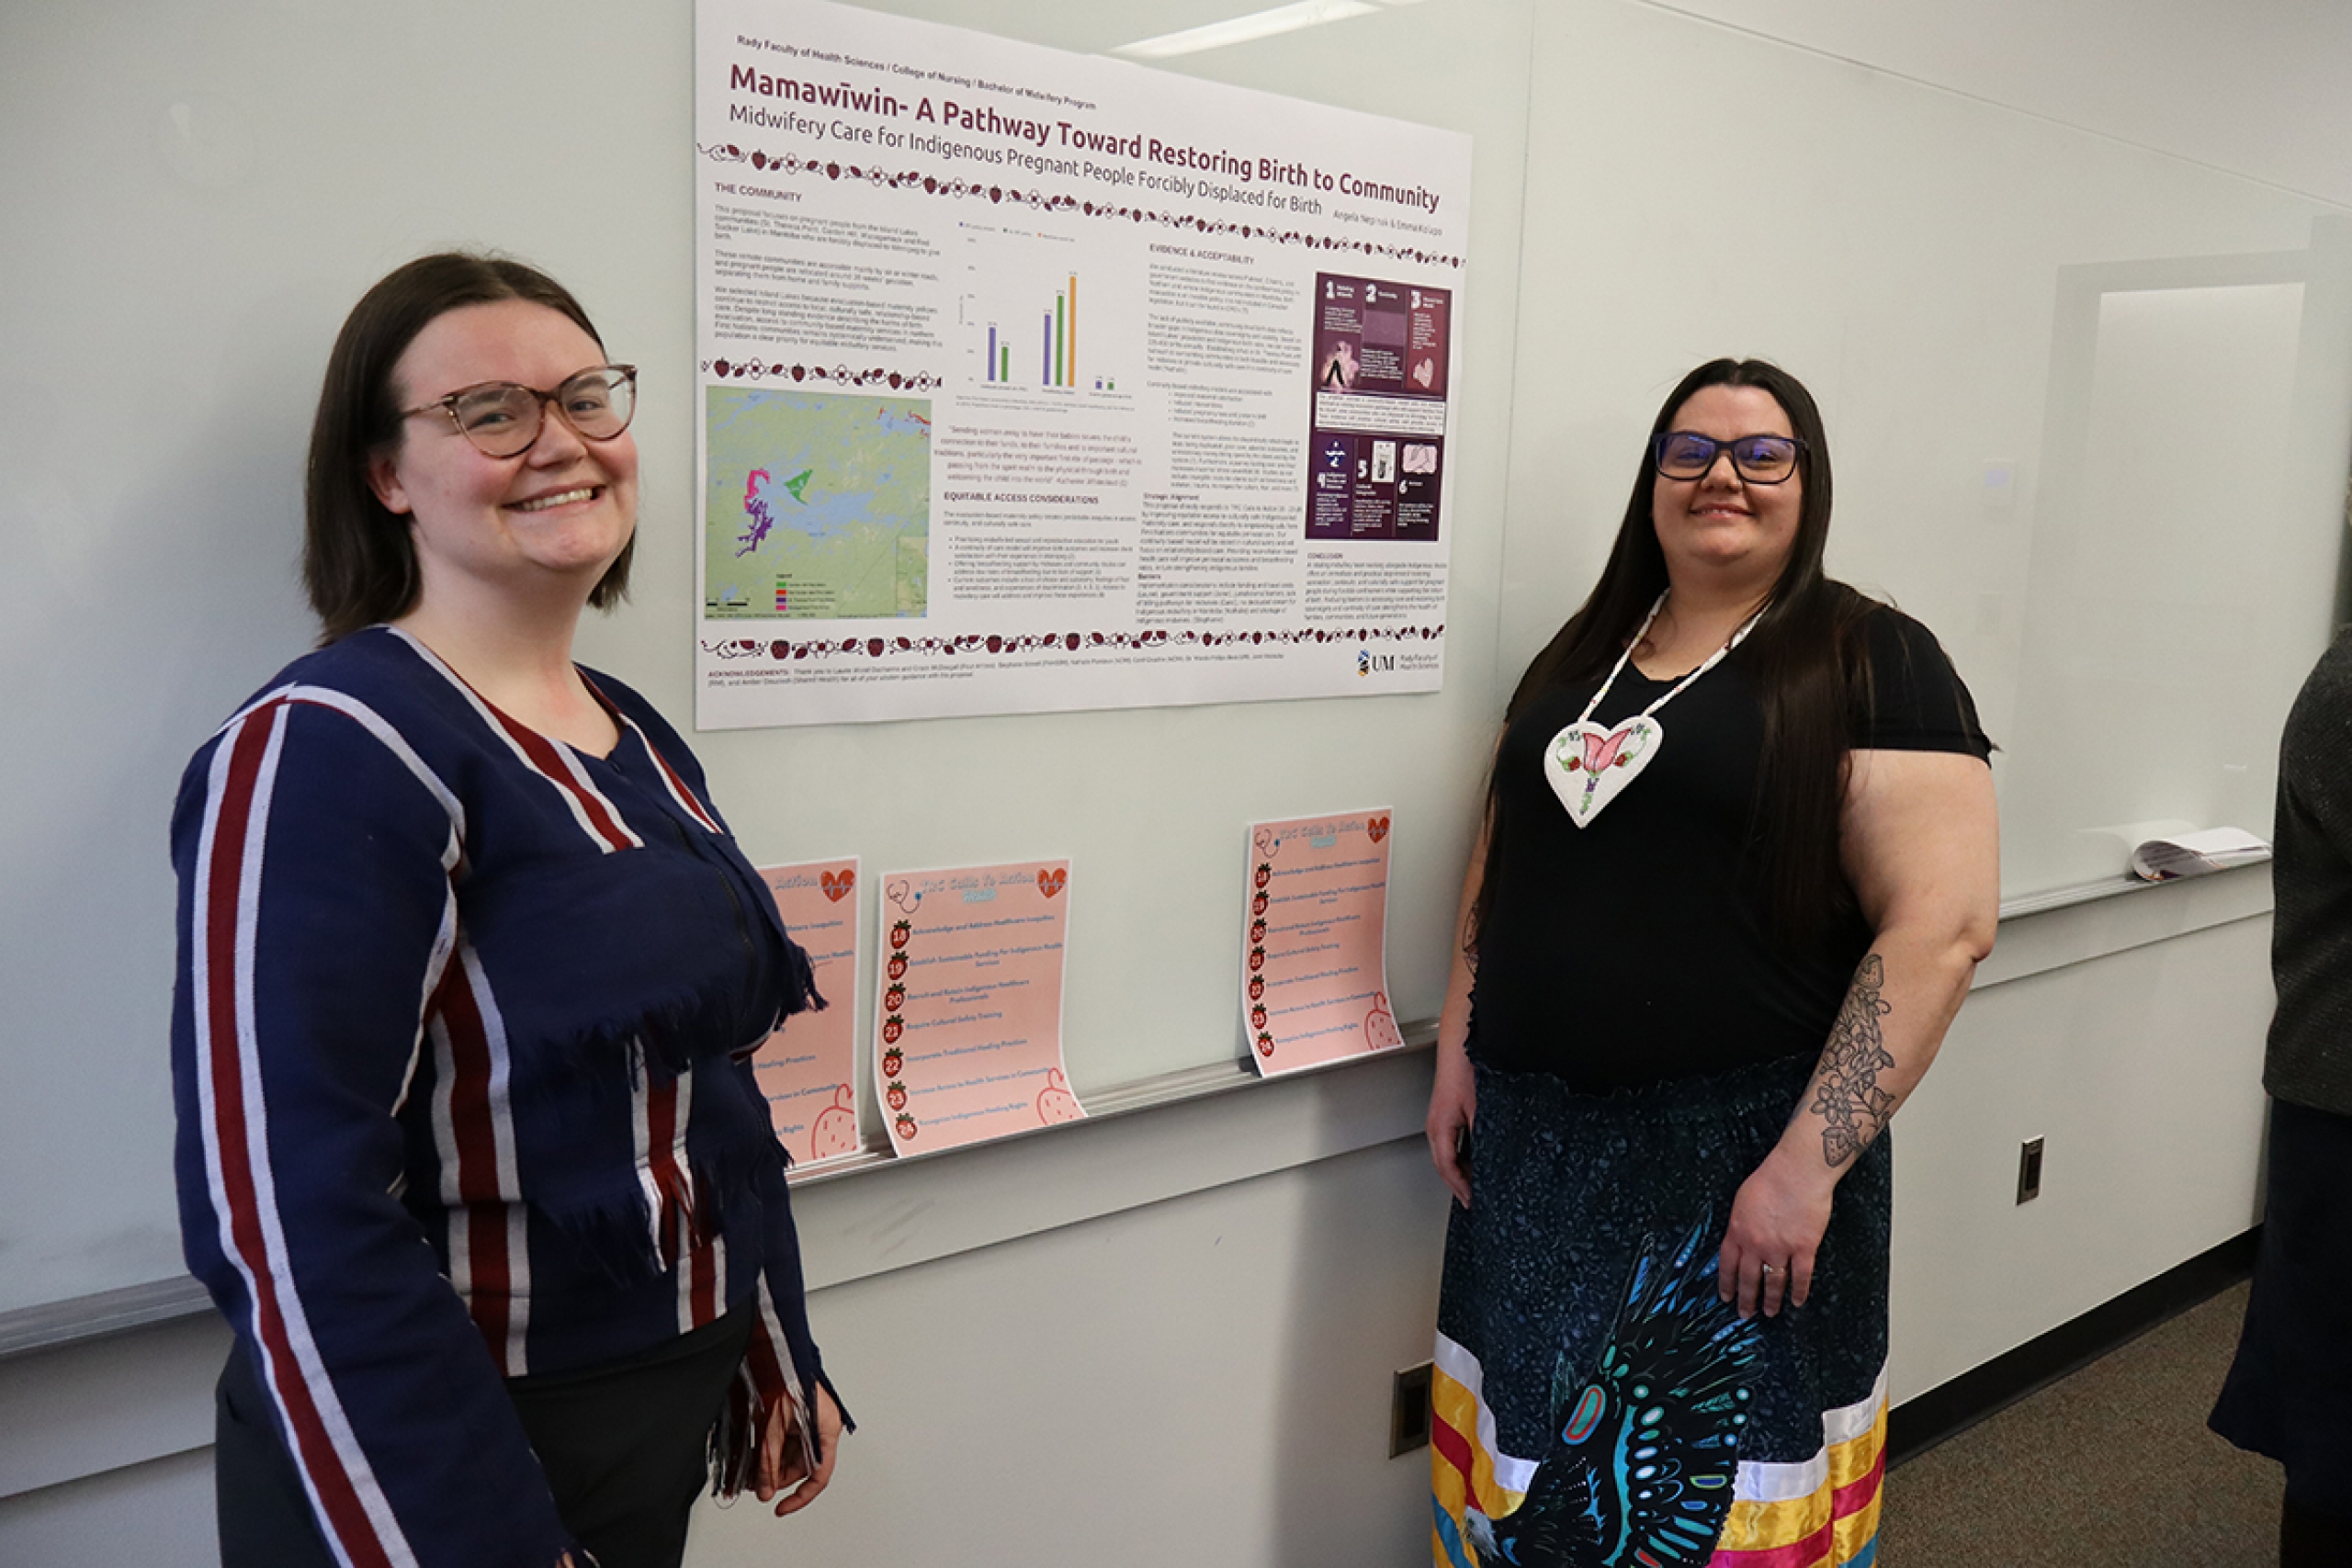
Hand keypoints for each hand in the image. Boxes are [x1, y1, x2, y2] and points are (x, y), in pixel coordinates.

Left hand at [757, 1382, 843, 1516]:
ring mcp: (809, 1421)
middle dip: (777, 1478)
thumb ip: (768, 1463)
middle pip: (802, 1465)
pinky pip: (786, 1440)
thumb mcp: (773, 1428)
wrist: (776, 1351)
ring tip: (751, 1474)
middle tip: (756, 1487)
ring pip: (791, 1454)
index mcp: (826, 1430)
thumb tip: (764, 1490)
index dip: (800, 1496)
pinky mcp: (798, 1415)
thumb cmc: (784, 1378)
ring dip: (771, 1465)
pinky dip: (771, 1450)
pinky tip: (756, 1458)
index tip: (782, 1507)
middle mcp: (821, 1427)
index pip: (818, 1475)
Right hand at [1424, 1046, 1474, 1208]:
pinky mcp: (1448, 1113)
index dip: (1460, 1188)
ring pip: (1448, 1155)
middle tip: (1474, 1200)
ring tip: (1476, 1185)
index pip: (1447, 1168)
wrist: (1461, 1045)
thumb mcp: (1479, 1110)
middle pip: (1445, 1165)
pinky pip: (1452, 1143)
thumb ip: (1482, 1137)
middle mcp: (1436, 1127)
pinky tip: (1476, 1159)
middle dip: (1459, 1185)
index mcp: (1439, 1129)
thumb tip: (1489, 1162)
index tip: (1472, 1202)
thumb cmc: (1465, 1070)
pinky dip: (1463, 1157)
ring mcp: (1441, 1120)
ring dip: (1461, 1171)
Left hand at [1717, 1144, 1835, 1318]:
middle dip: (1746, 1299)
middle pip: (1748, 1279)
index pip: (1727, 1265)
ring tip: (1769, 1313)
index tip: (1726, 1297)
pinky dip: (1799, 1291)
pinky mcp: (1803, 1249)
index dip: (1726, 1283)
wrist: (1796, 1173)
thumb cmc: (1770, 1180)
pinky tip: (1797, 1301)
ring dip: (1771, 1300)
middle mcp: (1755, 1245)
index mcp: (1737, 1231)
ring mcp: (1780, 1249)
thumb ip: (1740, 1224)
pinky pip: (1801, 1277)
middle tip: (1745, 1314)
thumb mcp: (1742, 1201)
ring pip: (1773, 1283)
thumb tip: (1740, 1239)